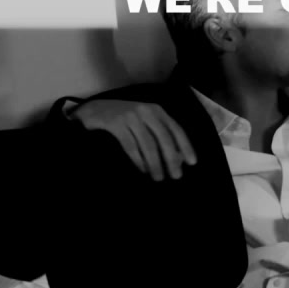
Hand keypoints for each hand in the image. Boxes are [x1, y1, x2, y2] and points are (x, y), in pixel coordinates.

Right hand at [70, 100, 195, 180]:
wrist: (96, 110)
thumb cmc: (126, 119)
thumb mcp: (146, 122)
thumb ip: (161, 135)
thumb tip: (179, 157)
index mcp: (157, 111)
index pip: (176, 130)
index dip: (186, 146)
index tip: (192, 162)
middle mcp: (147, 112)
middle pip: (164, 138)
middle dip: (171, 158)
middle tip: (176, 175)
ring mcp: (131, 117)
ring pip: (148, 144)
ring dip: (155, 163)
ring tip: (158, 177)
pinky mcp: (116, 124)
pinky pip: (130, 146)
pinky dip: (138, 159)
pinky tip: (142, 170)